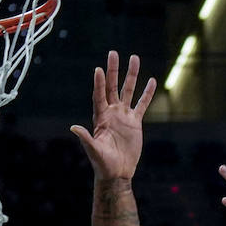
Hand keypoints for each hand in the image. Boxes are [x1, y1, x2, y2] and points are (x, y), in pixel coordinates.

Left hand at [71, 51, 155, 180]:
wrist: (117, 172)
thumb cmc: (103, 163)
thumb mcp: (93, 150)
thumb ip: (85, 138)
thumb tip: (73, 128)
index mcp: (100, 117)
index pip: (99, 96)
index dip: (99, 83)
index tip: (99, 69)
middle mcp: (111, 112)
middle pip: (112, 87)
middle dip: (113, 70)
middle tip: (114, 53)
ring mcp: (123, 116)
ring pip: (128, 91)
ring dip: (131, 75)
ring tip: (135, 58)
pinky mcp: (135, 122)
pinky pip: (142, 105)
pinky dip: (147, 93)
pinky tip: (152, 81)